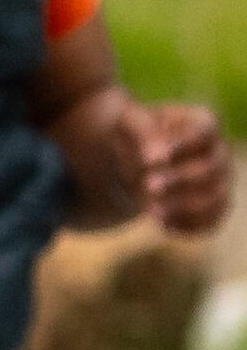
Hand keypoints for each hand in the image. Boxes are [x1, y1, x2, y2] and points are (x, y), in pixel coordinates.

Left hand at [132, 101, 230, 237]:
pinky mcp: (213, 208)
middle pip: (210, 169)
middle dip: (178, 180)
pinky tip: (161, 224)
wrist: (135, 158)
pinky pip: (209, 222)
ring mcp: (221, 181)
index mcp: (203, 123)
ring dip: (182, 207)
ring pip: (214, 199)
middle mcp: (219, 152)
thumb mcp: (130, 124)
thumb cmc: (135, 134)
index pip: (204, 132)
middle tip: (148, 185)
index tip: (152, 160)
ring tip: (150, 211)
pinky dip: (187, 226)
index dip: (182, 146)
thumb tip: (155, 159)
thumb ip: (143, 134)